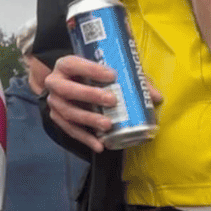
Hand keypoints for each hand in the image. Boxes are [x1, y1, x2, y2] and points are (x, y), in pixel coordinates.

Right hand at [42, 55, 161, 152]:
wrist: (62, 85)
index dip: (92, 69)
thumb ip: (127, 78)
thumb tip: (155, 96)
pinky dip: (85, 138)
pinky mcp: (56, 118)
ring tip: (108, 126)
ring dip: (88, 119)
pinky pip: (70, 130)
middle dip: (89, 95)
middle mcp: (55, 82)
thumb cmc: (87, 76)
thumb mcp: (101, 71)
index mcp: (65, 66)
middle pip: (67, 90)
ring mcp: (54, 102)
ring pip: (68, 112)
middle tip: (112, 101)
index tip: (113, 75)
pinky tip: (99, 145)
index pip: (75, 64)